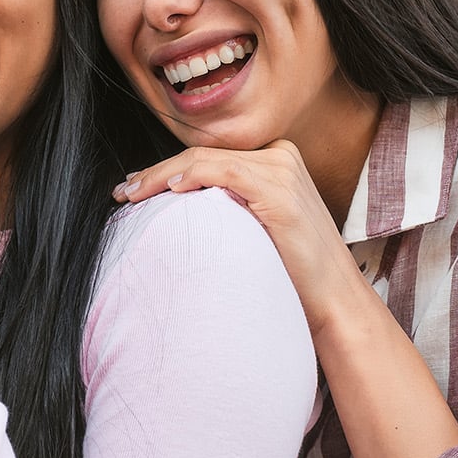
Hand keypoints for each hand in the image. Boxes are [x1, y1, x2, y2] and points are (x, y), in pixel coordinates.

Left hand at [119, 141, 457, 457]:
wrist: (333, 302)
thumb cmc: (291, 274)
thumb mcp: (255, 230)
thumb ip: (227, 208)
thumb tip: (178, 209)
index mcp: (275, 161)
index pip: (208, 157)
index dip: (166, 169)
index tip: (135, 188)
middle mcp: (280, 157)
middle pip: (202, 155)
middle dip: (156, 173)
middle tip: (123, 191)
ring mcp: (282, 170)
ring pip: (205, 160)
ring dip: (162, 175)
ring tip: (134, 193)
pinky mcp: (281, 190)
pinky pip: (224, 172)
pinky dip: (193, 176)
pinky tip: (172, 190)